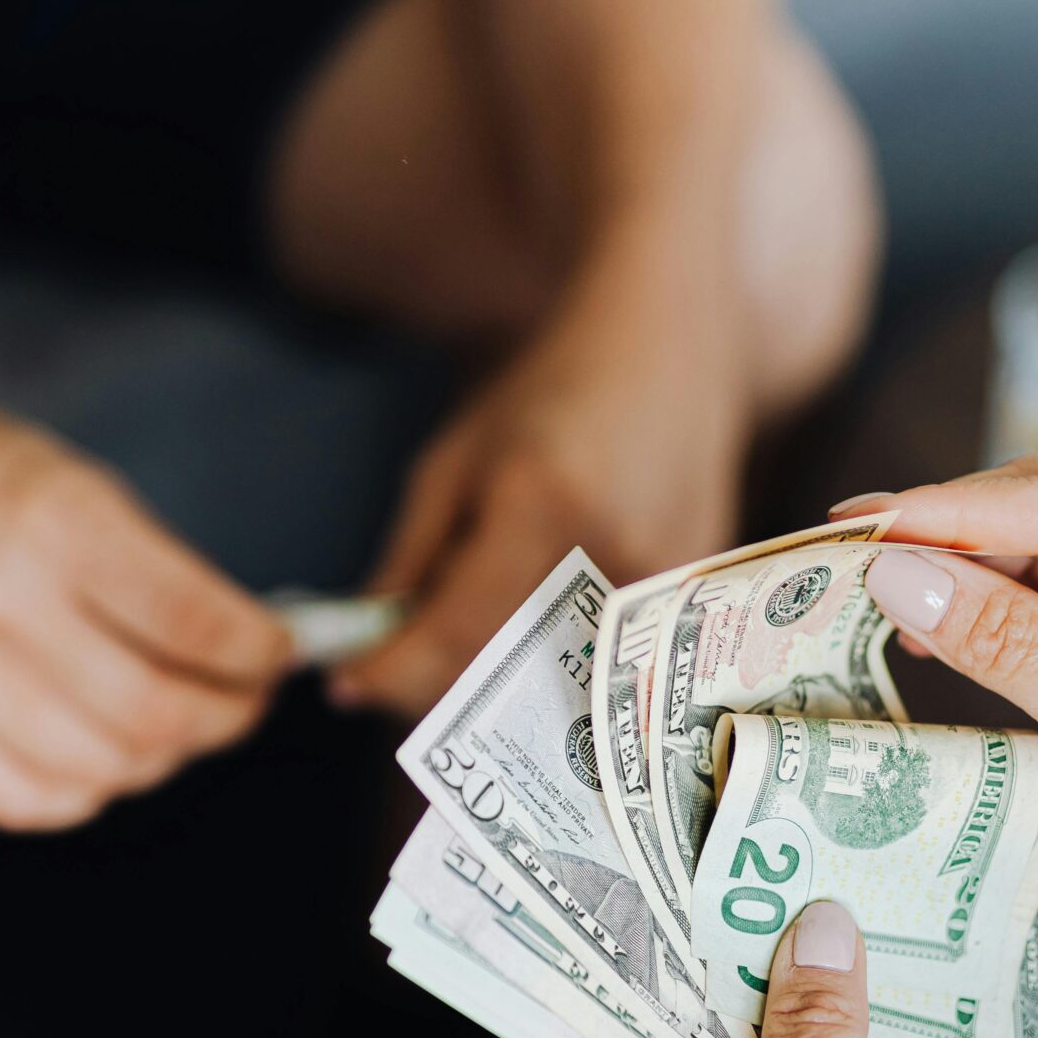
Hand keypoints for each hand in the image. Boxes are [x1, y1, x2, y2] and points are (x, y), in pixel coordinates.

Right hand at [0, 362, 291, 829]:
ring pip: (104, 768)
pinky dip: (86, 789)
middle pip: (159, 715)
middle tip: (239, 703)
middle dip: (225, 718)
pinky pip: (28, 800)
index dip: (261, 656)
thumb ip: (156, 568)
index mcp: (56, 520)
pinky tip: (96, 751)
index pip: (199, 625)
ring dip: (160, 758)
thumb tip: (250, 648)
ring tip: (167, 724)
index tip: (278, 656)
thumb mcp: (68, 478)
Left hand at [330, 251, 746, 716]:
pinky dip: (549, 656)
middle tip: (394, 670)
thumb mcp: (457, 459)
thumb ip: (410, 559)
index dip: (395, 671)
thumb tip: (367, 647)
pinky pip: (599, 658)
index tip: (347, 686)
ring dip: (493, 682)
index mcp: (542, 499)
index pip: (457, 628)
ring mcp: (662, 583)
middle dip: (436, 686)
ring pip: (552, 680)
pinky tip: (531, 616)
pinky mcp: (689, 599)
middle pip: (506, 675)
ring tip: (458, 637)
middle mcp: (610, 552)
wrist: (674, 351)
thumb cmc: (551, 392)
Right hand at [841, 457, 1037, 1037]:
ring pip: (1037, 569)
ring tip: (866, 597)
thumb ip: (1006, 638)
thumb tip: (895, 574)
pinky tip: (928, 638)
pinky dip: (983, 627)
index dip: (948, 510)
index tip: (855, 527)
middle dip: (944, 537)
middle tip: (838, 559)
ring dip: (956, 581)